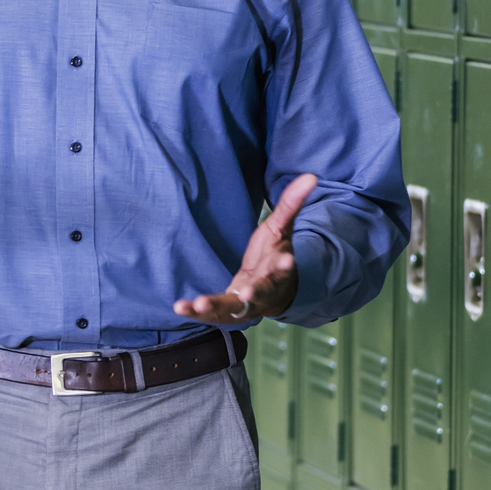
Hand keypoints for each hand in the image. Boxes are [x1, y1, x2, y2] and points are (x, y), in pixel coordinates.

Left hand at [173, 174, 317, 323]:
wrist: (270, 293)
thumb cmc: (272, 256)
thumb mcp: (280, 228)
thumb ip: (291, 204)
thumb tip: (311, 175)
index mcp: (279, 270)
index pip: (284, 267)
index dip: (285, 265)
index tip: (288, 261)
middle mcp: (264, 290)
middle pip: (262, 292)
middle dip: (256, 293)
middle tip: (249, 292)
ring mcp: (246, 305)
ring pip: (234, 308)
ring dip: (217, 306)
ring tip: (200, 303)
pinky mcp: (226, 311)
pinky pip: (211, 314)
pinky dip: (195, 312)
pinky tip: (179, 306)